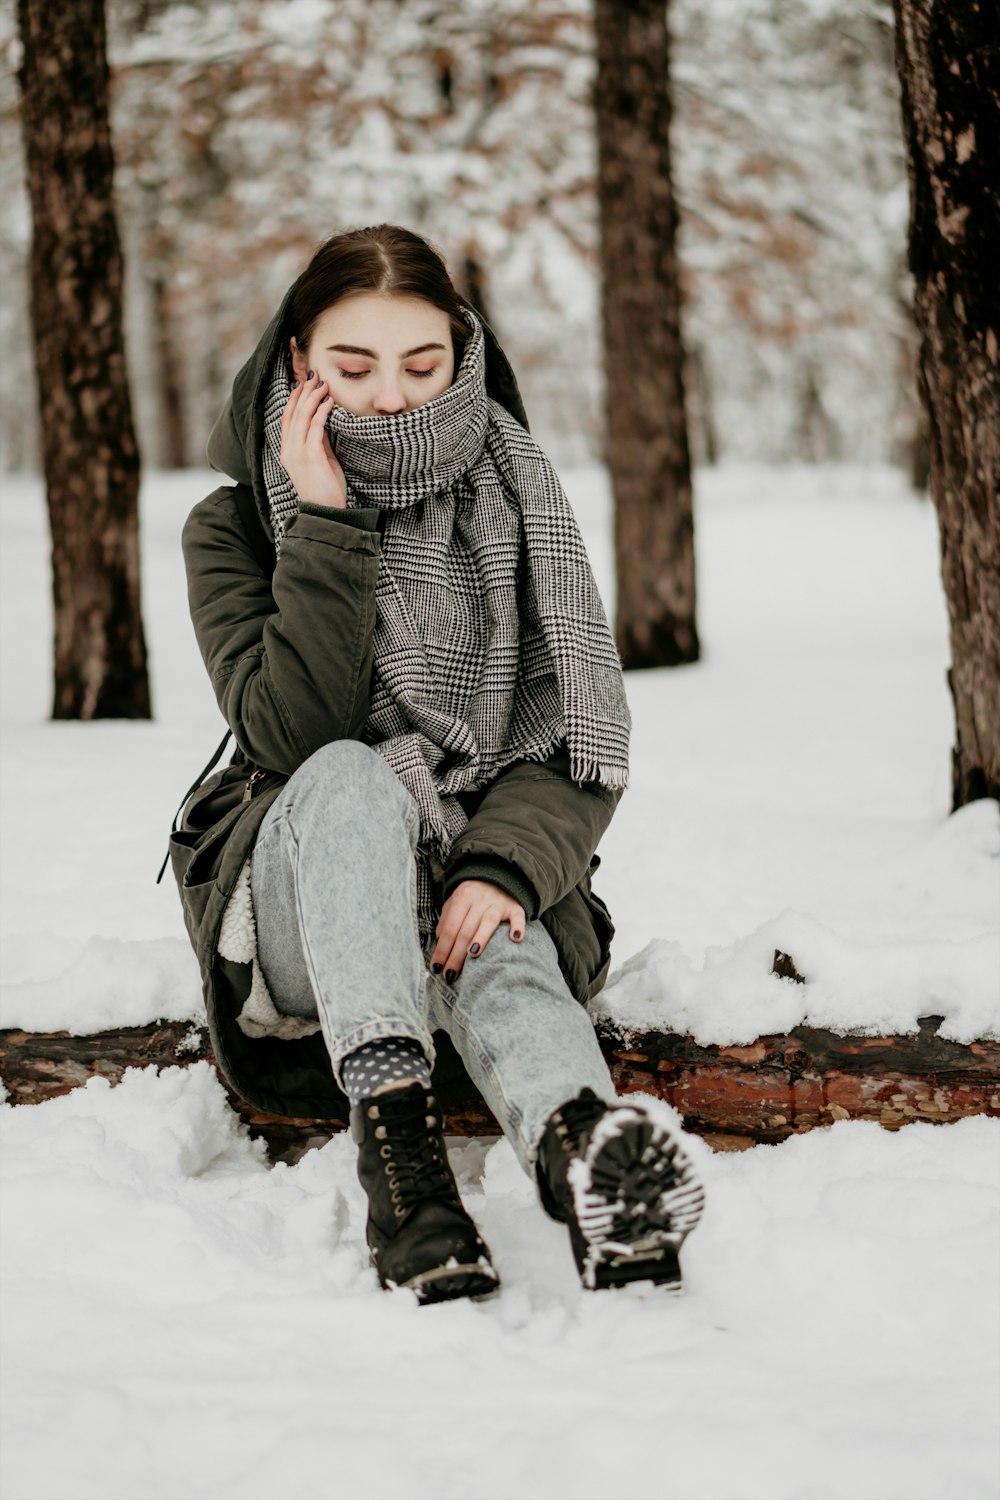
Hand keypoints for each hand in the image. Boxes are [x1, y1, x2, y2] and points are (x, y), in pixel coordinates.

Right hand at [279, 372, 346, 508]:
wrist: (326, 512)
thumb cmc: (325, 488)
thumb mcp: (320, 459)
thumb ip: (318, 440)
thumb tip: (323, 419)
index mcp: (287, 451)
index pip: (287, 418)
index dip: (294, 399)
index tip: (303, 383)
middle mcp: (288, 450)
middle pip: (293, 413)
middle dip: (303, 392)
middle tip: (314, 376)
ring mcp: (297, 453)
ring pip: (301, 416)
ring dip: (313, 397)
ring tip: (323, 384)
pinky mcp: (310, 456)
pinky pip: (315, 427)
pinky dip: (321, 411)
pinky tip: (329, 402)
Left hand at [430, 880, 525, 983]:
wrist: (499, 876)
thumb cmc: (473, 896)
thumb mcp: (455, 902)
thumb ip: (446, 920)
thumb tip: (440, 943)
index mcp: (461, 897)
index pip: (449, 928)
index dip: (442, 949)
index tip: (437, 968)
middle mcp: (479, 899)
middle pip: (465, 930)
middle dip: (456, 955)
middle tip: (450, 975)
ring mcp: (498, 903)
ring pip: (488, 922)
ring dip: (480, 938)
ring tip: (472, 954)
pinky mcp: (515, 907)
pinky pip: (517, 917)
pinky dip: (517, 927)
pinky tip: (515, 939)